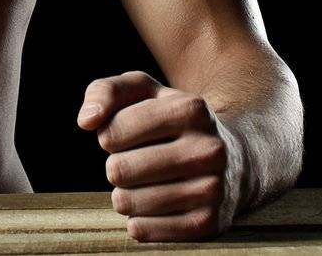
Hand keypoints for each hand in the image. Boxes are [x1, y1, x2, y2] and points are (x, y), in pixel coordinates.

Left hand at [77, 70, 243, 242]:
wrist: (235, 159)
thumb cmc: (173, 120)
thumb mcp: (144, 92)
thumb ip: (106, 91)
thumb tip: (86, 121)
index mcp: (191, 110)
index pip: (112, 132)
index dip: (109, 135)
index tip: (128, 134)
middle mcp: (208, 150)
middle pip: (119, 170)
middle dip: (116, 166)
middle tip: (136, 161)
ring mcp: (212, 190)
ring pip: (127, 203)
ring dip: (124, 194)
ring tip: (145, 182)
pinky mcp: (208, 224)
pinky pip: (141, 230)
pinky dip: (137, 219)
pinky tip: (155, 204)